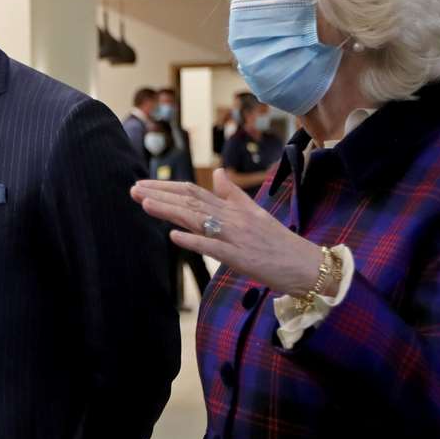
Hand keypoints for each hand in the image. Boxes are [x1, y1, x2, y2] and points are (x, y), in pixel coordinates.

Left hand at [130, 169, 322, 294]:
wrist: (306, 265)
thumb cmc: (278, 242)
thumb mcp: (255, 213)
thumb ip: (234, 194)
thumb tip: (220, 172)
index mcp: (233, 208)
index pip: (194, 191)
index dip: (167, 187)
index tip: (143, 185)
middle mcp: (231, 218)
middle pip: (191, 201)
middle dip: (160, 195)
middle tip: (133, 189)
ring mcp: (235, 236)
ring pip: (198, 219)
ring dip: (169, 210)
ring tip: (144, 203)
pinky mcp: (240, 257)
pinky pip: (214, 247)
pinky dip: (194, 240)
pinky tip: (174, 236)